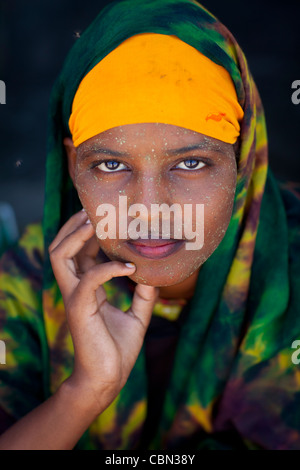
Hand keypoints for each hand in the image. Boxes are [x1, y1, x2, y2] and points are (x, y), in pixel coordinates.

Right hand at [48, 210, 158, 413]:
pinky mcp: (79, 308)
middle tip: (93, 210)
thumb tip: (156, 274)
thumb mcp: (137, 316)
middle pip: (61, 247)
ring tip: (96, 223)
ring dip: (77, 236)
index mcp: (86, 289)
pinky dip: (108, 268)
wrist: (109, 378)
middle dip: (74, 226)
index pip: (79, 252)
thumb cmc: (118, 349)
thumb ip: (144, 294)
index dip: (87, 232)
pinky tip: (130, 267)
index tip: (105, 215)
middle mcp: (76, 289)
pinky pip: (89, 278)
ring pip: (60, 256)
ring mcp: (74, 297)